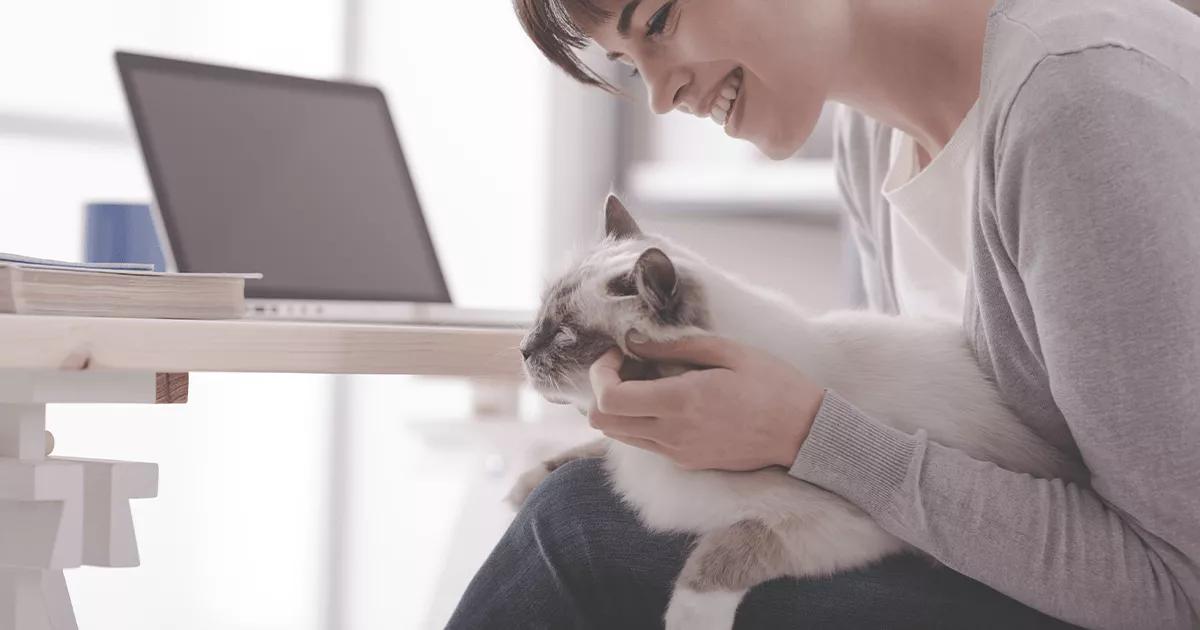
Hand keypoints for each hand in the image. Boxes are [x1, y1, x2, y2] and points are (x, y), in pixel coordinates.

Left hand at [587, 333, 826, 470]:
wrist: (805, 433)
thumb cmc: (773, 384)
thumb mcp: (728, 351)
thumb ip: (675, 347)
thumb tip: (634, 340)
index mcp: (681, 402)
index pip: (609, 400)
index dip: (601, 373)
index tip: (621, 352)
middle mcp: (673, 434)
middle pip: (603, 422)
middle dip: (604, 389)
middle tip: (629, 365)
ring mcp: (678, 453)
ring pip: (620, 435)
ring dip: (621, 406)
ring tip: (649, 380)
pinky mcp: (687, 462)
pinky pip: (646, 443)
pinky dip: (642, 420)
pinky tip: (669, 399)